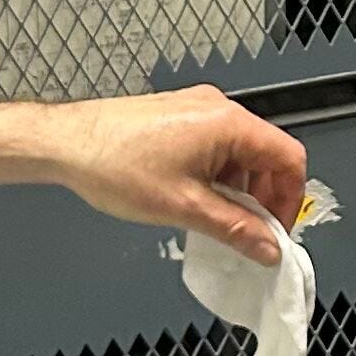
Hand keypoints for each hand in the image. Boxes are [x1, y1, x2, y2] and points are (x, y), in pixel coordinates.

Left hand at [41, 87, 310, 261]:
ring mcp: (197, 110)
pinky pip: (216, 147)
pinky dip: (217, 176)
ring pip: (240, 153)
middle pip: (266, 155)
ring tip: (216, 221)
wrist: (65, 143)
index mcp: (228, 123)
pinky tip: (196, 202)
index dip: (290, 199)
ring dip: (238, 189)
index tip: (275, 231)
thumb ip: (235, 229)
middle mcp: (217, 108)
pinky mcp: (179, 116)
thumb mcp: (184, 207)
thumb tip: (267, 248)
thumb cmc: (115, 165)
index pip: (288, 158)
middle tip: (248, 234)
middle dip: (263, 197)